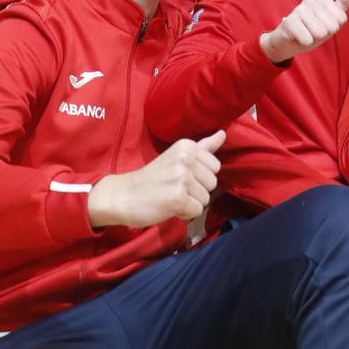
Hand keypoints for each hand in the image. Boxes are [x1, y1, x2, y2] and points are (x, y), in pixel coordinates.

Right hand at [87, 133, 224, 229]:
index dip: (200, 177)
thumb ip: (203, 147)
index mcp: (187, 146)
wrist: (124, 195)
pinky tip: (169, 207)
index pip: (215, 166)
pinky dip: (185, 214)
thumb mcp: (177, 156)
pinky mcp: (178, 198)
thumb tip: (224, 134)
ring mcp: (182, 177)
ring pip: (206, 199)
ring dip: (190, 203)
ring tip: (171, 197)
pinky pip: (197, 211)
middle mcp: (186, 158)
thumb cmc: (153, 178)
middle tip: (174, 188)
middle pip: (213, 183)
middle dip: (197, 191)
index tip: (180, 176)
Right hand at [260, 0, 348, 64]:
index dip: (333, 28)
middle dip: (323, 34)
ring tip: (306, 34)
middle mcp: (310, 0)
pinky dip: (305, 42)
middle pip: (332, 26)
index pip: (341, 19)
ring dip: (314, 38)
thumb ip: (343, 4)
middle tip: (313, 32)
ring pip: (320, 32)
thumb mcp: (330, 20)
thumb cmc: (310, 30)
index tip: (322, 26)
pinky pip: (308, 38)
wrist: (287, 42)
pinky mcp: (290, 21)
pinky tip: (298, 37)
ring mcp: (299, 9)